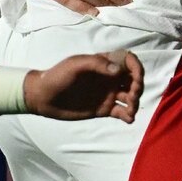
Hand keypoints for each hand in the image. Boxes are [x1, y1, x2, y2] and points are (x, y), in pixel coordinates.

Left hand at [23, 50, 142, 121]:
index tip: (137, 79)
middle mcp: (110, 78)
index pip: (129, 61)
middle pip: (134, 79)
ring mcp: (108, 93)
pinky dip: (129, 115)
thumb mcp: (75, 65)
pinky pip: (122, 112)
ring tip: (129, 110)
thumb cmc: (58, 76)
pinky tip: (128, 119)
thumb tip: (118, 70)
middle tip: (131, 97)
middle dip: (138, 87)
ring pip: (131, 96)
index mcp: (105, 63)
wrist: (43, 97)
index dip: (137, 68)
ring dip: (135, 102)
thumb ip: (97, 64)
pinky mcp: (104, 109)